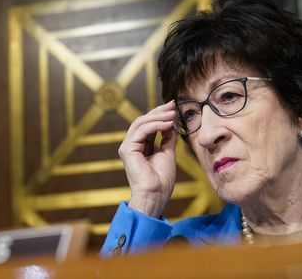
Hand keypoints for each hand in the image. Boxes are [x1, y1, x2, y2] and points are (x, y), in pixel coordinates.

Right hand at [118, 100, 177, 216]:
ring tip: (173, 115)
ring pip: (141, 123)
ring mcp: (127, 147)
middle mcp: (131, 145)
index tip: (174, 107)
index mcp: (140, 146)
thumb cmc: (161, 180)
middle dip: (159, 111)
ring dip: (159, 116)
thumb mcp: (168, 153)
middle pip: (143, 120)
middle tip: (173, 105)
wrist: (156, 195)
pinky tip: (168, 124)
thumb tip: (171, 123)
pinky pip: (142, 130)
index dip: (160, 115)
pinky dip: (156, 125)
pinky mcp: (127, 149)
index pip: (148, 124)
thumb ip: (167, 138)